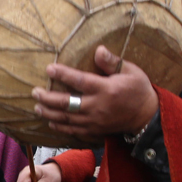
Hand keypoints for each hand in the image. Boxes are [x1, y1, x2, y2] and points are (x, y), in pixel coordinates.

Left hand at [32, 46, 158, 139]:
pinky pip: (73, 131)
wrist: (147, 117)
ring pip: (66, 119)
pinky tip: (50, 122)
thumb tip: (98, 50)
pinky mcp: (94, 131)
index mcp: (105, 89)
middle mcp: (97, 106)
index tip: (49, 69)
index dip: (63, 74)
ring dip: (49, 113)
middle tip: (35, 92)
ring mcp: (94, 121)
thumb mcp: (131, 71)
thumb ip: (112, 62)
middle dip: (48, 98)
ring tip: (37, 107)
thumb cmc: (139, 90)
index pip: (79, 80)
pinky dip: (60, 127)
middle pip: (66, 103)